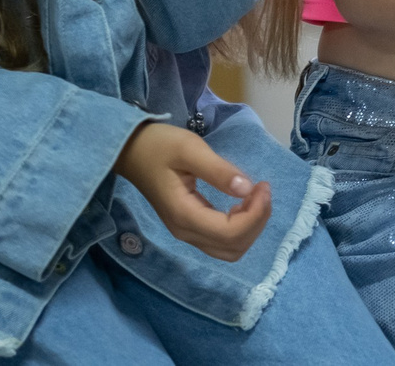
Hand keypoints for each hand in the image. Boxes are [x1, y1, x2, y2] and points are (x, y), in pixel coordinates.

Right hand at [114, 122, 272, 260]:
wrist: (131, 151)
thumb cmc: (159, 146)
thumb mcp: (190, 149)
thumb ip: (218, 170)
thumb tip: (247, 189)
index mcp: (184, 215)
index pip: (230, 233)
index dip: (255, 214)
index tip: (262, 185)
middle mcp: (185, 232)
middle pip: (233, 247)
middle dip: (257, 221)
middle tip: (261, 188)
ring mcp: (185, 232)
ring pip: (228, 249)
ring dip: (250, 226)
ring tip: (254, 195)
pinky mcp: (189, 226)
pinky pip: (220, 240)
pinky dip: (239, 227)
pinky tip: (241, 203)